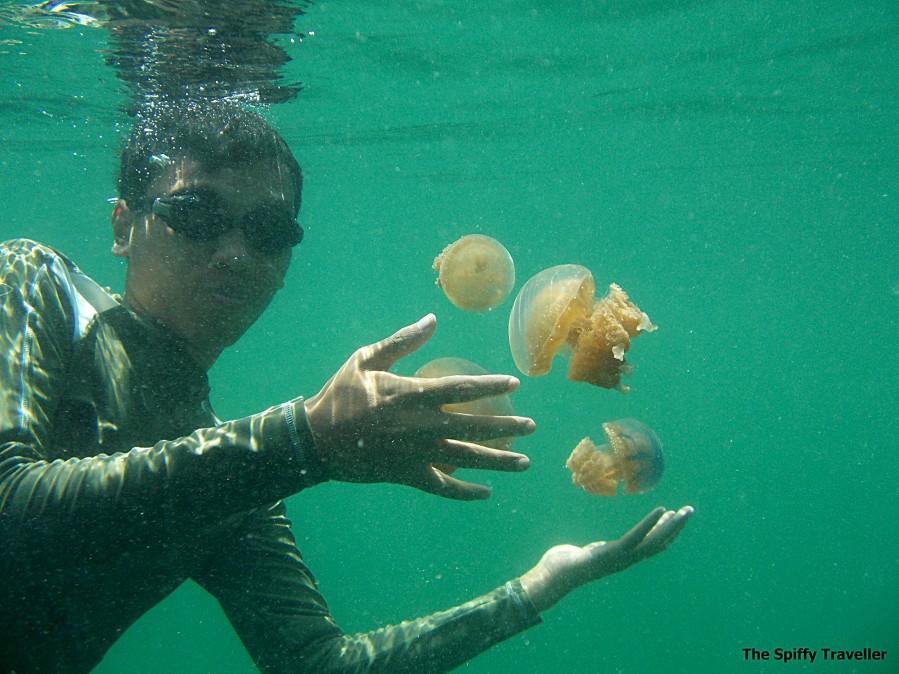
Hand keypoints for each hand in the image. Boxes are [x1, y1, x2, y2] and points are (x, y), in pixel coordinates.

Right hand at [303, 314, 535, 499]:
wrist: (314, 440)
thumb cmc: (339, 395)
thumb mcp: (366, 359)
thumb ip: (402, 341)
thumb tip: (432, 318)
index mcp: (411, 394)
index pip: (460, 388)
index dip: (490, 385)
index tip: (514, 383)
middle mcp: (419, 425)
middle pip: (473, 426)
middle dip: (506, 426)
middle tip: (531, 427)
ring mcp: (415, 454)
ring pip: (465, 459)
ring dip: (497, 461)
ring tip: (524, 462)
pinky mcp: (406, 476)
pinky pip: (441, 487)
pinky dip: (464, 492)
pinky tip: (486, 493)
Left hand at [519, 506, 692, 611]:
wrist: (558, 575)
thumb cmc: (569, 564)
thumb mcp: (592, 553)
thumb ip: (601, 550)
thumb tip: (601, 546)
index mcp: (625, 558)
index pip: (653, 544)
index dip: (667, 532)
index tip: (675, 516)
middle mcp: (629, 559)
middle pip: (660, 542)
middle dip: (677, 527)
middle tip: (690, 511)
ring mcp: (623, 557)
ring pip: (655, 540)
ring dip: (671, 525)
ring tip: (683, 511)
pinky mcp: (614, 551)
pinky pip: (637, 536)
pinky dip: (650, 523)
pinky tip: (661, 510)